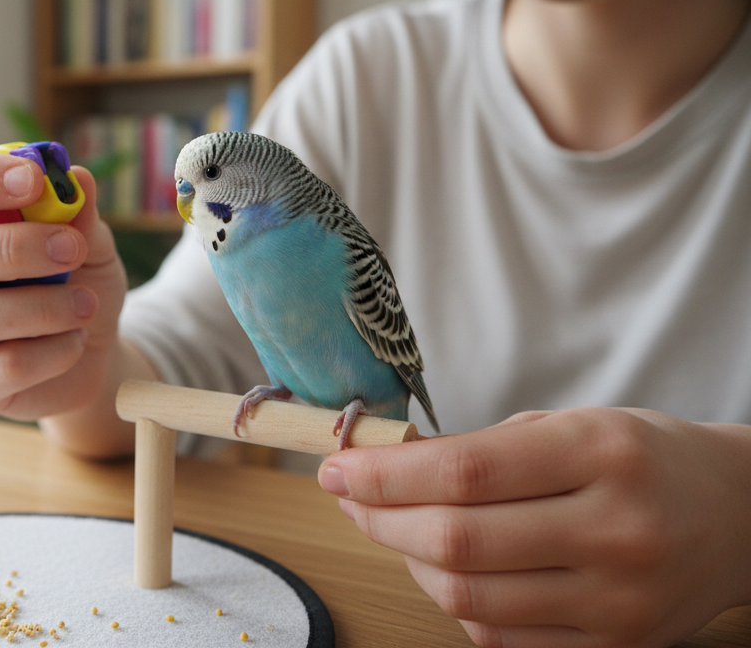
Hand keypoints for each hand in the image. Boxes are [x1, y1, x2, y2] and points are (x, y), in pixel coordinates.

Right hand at [0, 153, 130, 427]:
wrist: (94, 354)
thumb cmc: (79, 285)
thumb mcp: (92, 245)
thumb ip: (81, 215)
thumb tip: (76, 178)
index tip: (33, 180)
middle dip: (11, 248)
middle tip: (72, 250)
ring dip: (40, 307)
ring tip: (86, 305)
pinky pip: (1, 366)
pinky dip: (51, 352)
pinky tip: (74, 342)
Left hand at [318, 408, 750, 646]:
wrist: (739, 516)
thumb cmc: (641, 459)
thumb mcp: (572, 425)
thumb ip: (481, 451)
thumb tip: (382, 469)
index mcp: (602, 453)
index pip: (462, 473)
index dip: (384, 475)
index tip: (338, 467)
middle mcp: (617, 530)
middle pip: (456, 541)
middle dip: (379, 519)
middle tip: (350, 498)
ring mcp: (620, 600)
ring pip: (470, 598)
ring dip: (408, 564)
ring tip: (395, 531)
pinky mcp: (618, 646)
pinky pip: (502, 637)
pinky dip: (457, 605)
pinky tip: (448, 571)